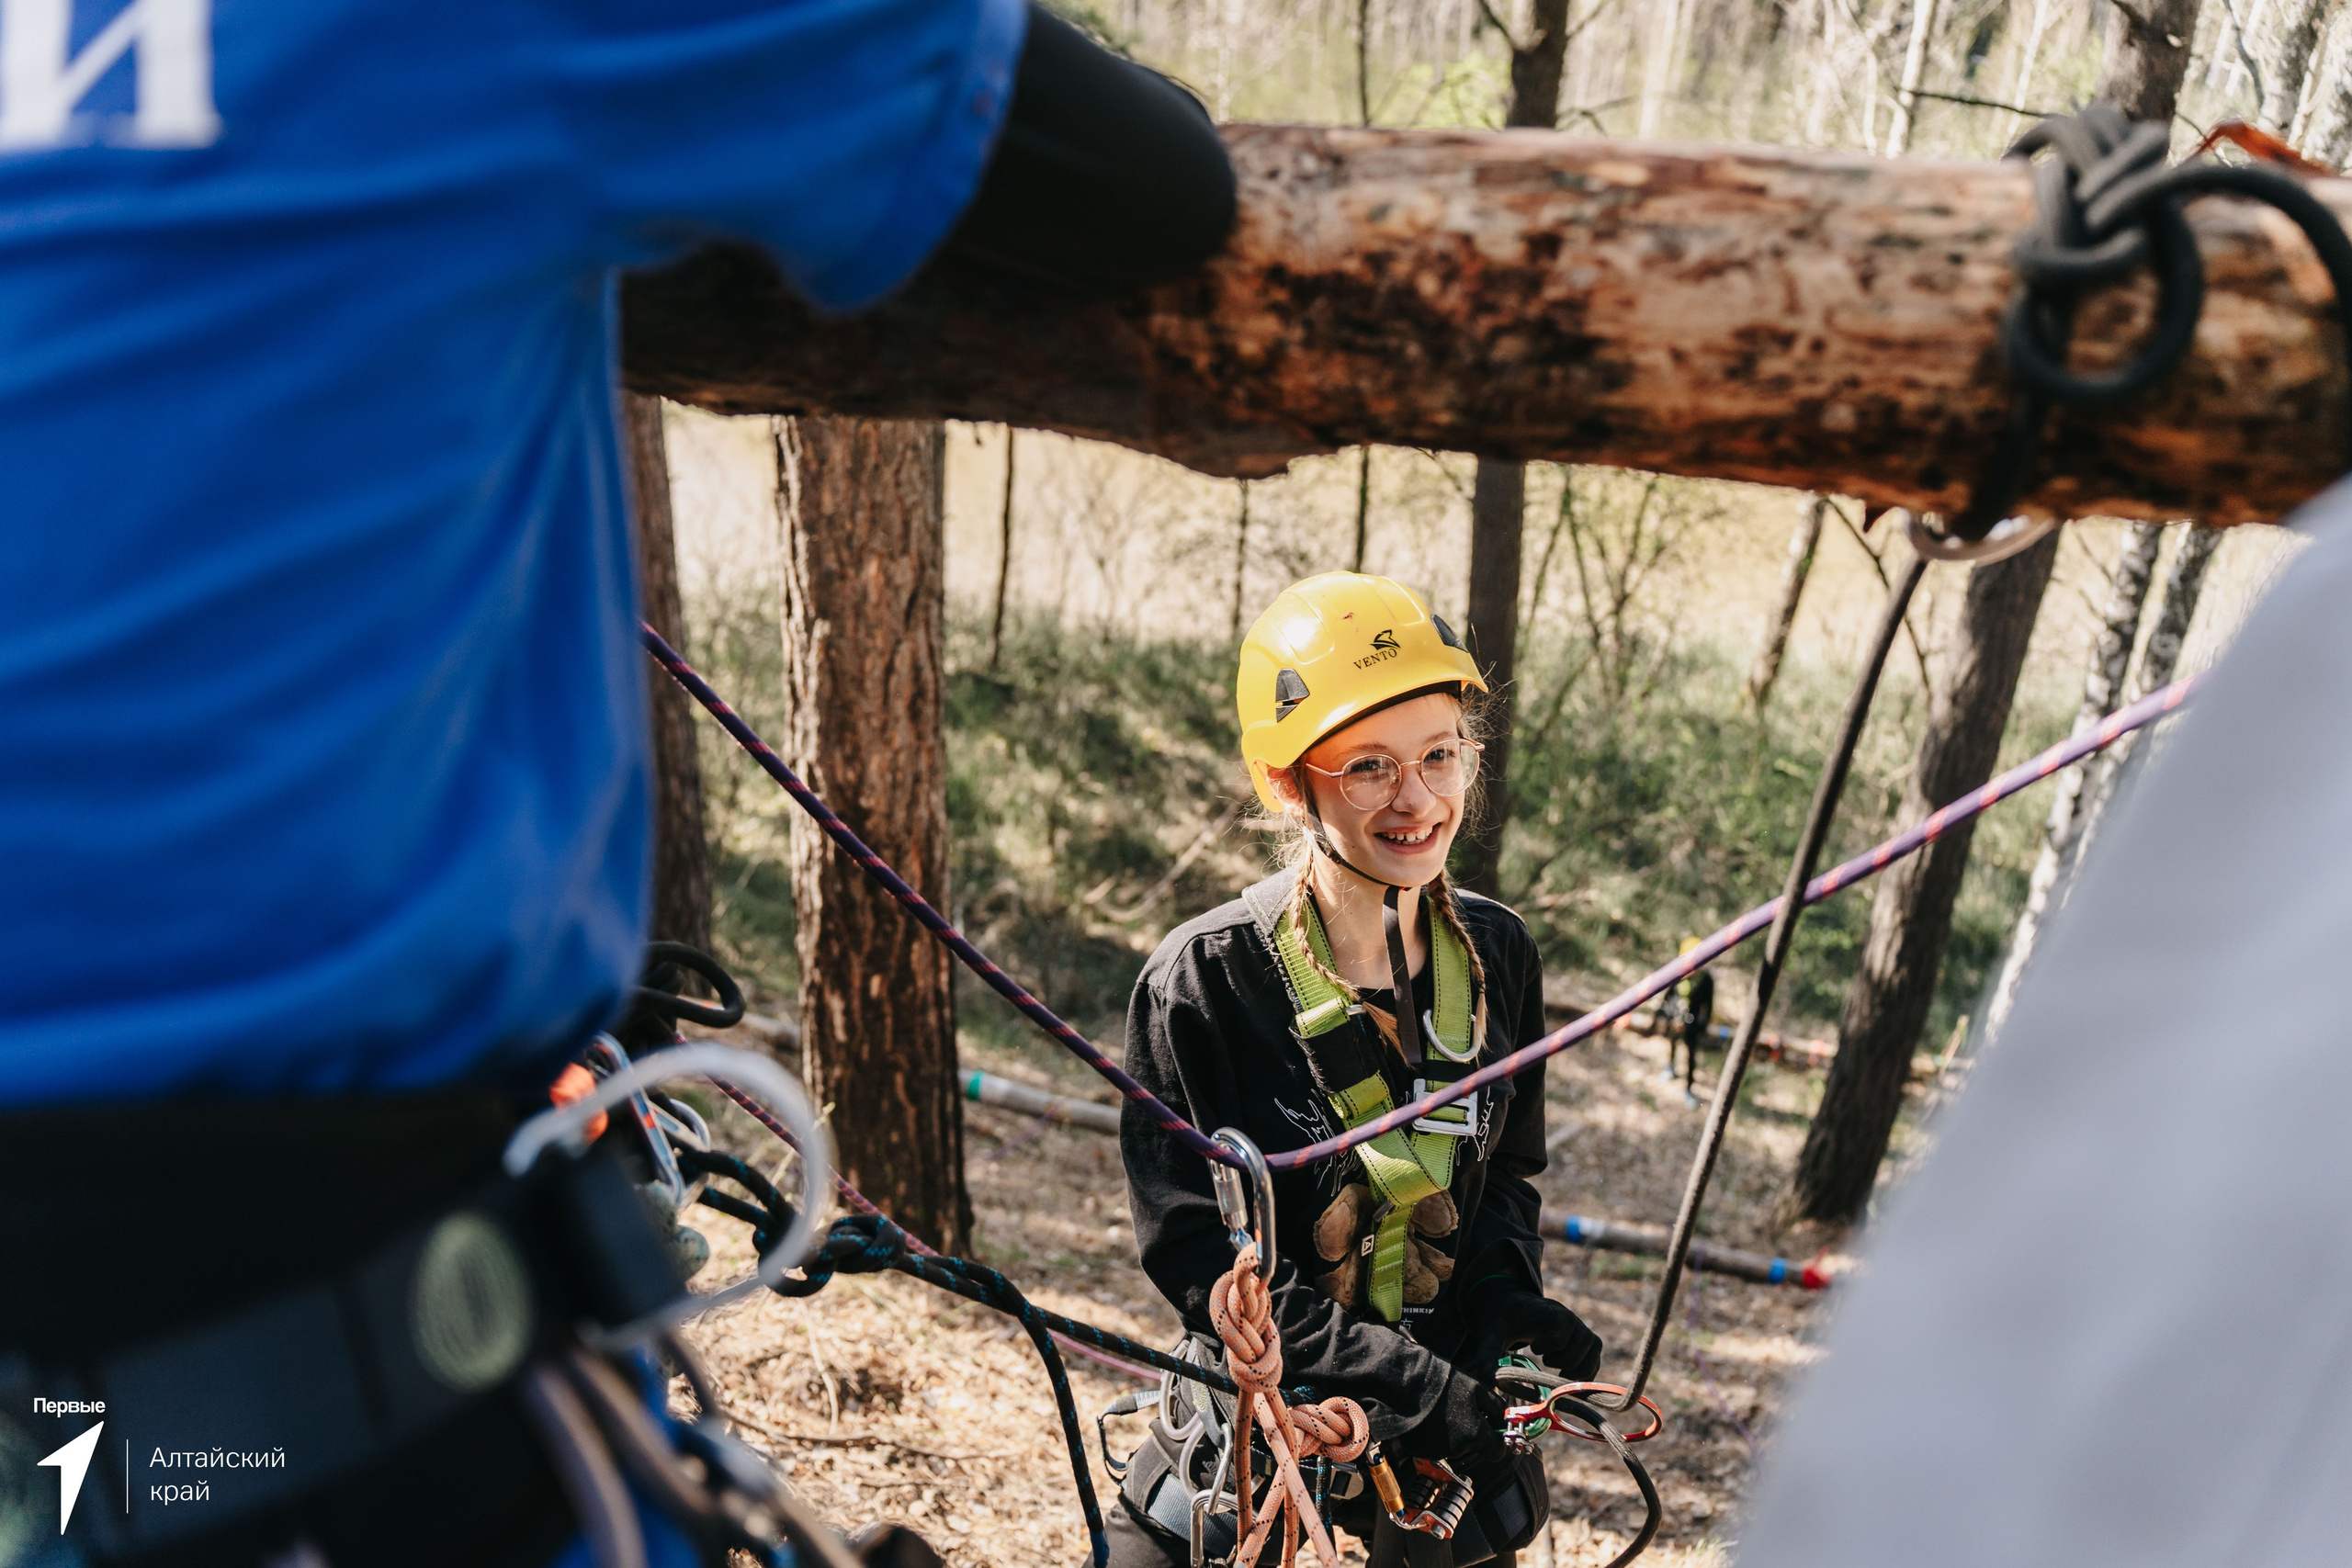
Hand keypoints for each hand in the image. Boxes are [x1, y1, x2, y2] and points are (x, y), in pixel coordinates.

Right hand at [1399, 1366, 1508, 1475]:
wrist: (1407, 1383)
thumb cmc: (1443, 1383)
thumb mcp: (1477, 1388)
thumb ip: (1496, 1406)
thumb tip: (1504, 1418)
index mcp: (1476, 1434)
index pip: (1497, 1452)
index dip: (1496, 1442)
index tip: (1491, 1431)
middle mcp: (1459, 1449)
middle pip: (1473, 1449)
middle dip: (1471, 1435)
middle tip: (1461, 1413)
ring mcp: (1439, 1452)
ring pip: (1454, 1449)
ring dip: (1452, 1436)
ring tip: (1442, 1413)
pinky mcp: (1421, 1452)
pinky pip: (1435, 1449)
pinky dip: (1435, 1438)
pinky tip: (1429, 1420)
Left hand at [1461, 1287, 1603, 1383]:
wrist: (1512, 1306)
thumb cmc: (1503, 1321)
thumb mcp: (1491, 1336)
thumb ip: (1487, 1358)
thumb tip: (1489, 1385)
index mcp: (1547, 1312)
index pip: (1561, 1333)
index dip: (1549, 1346)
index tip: (1534, 1349)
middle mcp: (1569, 1317)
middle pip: (1583, 1342)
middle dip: (1565, 1359)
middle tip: (1546, 1361)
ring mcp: (1578, 1328)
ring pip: (1594, 1349)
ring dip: (1579, 1367)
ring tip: (1558, 1372)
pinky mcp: (1582, 1340)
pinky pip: (1595, 1357)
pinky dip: (1586, 1372)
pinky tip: (1564, 1377)